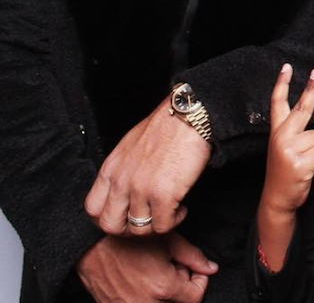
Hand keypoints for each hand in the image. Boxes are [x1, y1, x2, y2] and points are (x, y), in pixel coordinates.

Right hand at [76, 233, 217, 302]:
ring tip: (158, 273)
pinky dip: (148, 297)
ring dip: (166, 294)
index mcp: (163, 288)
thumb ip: (193, 257)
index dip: (199, 282)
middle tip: (175, 267)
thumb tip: (211, 268)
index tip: (196, 271)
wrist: (92, 247)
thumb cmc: (130, 239)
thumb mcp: (168, 241)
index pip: (195, 298)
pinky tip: (143, 281)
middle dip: (182, 287)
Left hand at [85, 99, 210, 234]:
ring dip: (155, 225)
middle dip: (129, 228)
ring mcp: (141, 190)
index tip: (124, 216)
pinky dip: (174, 220)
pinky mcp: (164, 196)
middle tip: (146, 220)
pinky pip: (163, 225)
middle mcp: (121, 182)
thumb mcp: (131, 145)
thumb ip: (122, 169)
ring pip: (139, 229)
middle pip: (110, 225)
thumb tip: (125, 188)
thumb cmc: (166, 126)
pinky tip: (181, 208)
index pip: (92, 208)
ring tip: (169, 212)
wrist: (188, 117)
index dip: (107, 217)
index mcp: (111, 168)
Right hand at [256, 65, 313, 271]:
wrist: (277, 198)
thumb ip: (308, 135)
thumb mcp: (291, 149)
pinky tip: (307, 170)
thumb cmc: (286, 170)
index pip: (278, 103)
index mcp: (277, 131)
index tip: (287, 67)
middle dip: (311, 90)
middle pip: (302, 109)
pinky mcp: (298, 163)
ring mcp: (289, 150)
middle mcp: (281, 137)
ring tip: (305, 162)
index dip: (282, 84)